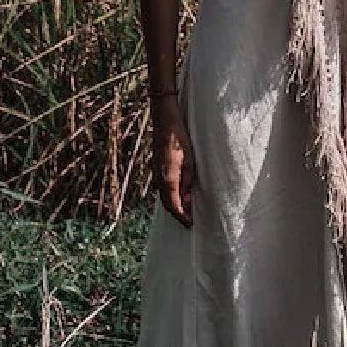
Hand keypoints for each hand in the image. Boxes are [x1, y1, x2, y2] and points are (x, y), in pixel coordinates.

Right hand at [151, 99, 194, 226]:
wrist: (165, 121)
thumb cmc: (180, 138)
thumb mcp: (190, 161)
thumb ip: (188, 182)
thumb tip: (187, 200)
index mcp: (168, 179)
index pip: (174, 206)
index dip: (182, 217)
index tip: (190, 225)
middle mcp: (159, 180)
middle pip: (167, 204)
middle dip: (178, 214)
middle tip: (189, 221)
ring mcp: (156, 174)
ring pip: (164, 197)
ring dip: (174, 205)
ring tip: (186, 210)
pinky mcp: (156, 169)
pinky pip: (162, 189)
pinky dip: (170, 196)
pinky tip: (178, 195)